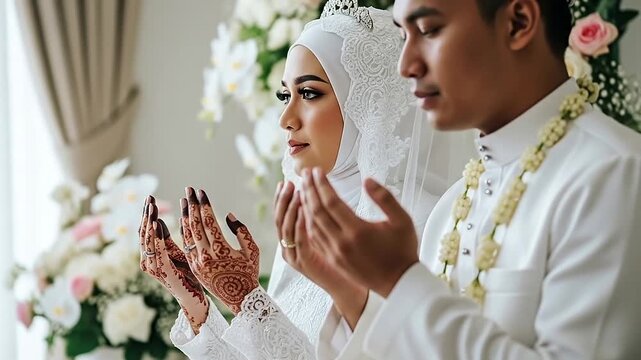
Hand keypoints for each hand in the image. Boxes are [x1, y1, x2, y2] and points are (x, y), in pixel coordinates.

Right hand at [139, 196, 207, 332]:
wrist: (195, 298)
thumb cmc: (187, 276)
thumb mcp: (177, 252)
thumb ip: (166, 239)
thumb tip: (157, 220)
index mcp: (151, 256)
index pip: (145, 231)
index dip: (146, 214)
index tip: (150, 198)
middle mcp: (148, 262)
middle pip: (143, 233)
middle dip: (146, 214)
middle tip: (149, 197)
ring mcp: (154, 268)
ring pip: (148, 240)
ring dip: (149, 222)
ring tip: (152, 206)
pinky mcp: (164, 272)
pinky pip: (158, 252)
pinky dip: (156, 237)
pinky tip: (156, 224)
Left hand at [181, 187, 259, 313]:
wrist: (240, 298)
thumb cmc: (249, 272)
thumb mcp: (252, 250)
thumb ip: (242, 231)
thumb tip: (228, 215)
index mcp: (222, 251)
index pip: (209, 222)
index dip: (204, 205)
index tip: (201, 192)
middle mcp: (206, 257)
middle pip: (195, 225)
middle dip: (192, 205)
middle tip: (189, 190)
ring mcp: (197, 263)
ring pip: (188, 235)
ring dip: (185, 216)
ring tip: (184, 200)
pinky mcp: (193, 268)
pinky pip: (186, 245)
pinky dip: (184, 231)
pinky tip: (184, 219)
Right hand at [274, 181, 367, 328]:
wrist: (347, 285)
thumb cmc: (338, 258)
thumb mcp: (324, 233)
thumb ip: (316, 217)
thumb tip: (314, 192)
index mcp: (291, 239)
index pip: (281, 215)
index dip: (281, 198)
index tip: (285, 182)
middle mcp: (288, 247)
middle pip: (279, 219)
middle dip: (283, 199)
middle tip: (288, 183)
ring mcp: (294, 256)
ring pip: (286, 229)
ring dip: (291, 209)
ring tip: (296, 193)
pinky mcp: (305, 263)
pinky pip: (299, 242)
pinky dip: (299, 225)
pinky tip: (303, 211)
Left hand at [301, 168, 419, 296]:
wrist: (400, 283)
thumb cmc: (403, 250)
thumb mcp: (402, 220)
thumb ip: (385, 198)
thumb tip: (367, 180)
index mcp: (358, 230)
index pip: (332, 202)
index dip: (322, 184)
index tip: (317, 171)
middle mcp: (342, 242)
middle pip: (317, 211)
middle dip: (309, 190)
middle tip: (305, 174)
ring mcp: (336, 253)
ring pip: (313, 226)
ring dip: (306, 206)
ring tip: (303, 189)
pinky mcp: (334, 261)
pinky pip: (315, 239)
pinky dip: (308, 223)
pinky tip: (307, 212)